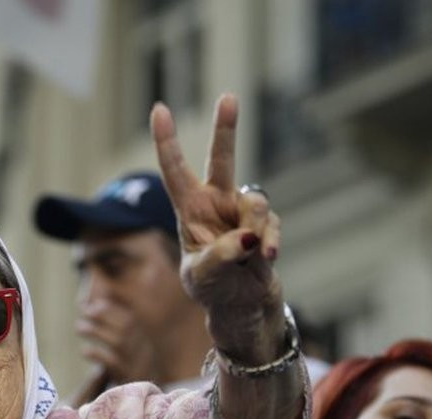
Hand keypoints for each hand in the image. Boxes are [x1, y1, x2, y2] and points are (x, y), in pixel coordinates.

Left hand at [76, 298, 158, 385]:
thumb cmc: (127, 369)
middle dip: (103, 315)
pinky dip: (97, 354)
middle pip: (125, 326)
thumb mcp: (126, 347)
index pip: (129, 317)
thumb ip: (113, 329)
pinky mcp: (129, 378)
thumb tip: (89, 306)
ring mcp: (137, 363)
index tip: (92, 306)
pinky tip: (85, 351)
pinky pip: (113, 363)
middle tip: (84, 313)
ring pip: (119, 342)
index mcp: (143, 338)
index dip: (110, 309)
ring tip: (80, 328)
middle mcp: (143, 348)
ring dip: (96, 331)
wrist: (141, 399)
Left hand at [151, 96, 284, 363]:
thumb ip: (220, 256)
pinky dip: (270, 242)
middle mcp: (216, 204)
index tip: (159, 108)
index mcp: (189, 209)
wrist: (241, 307)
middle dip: (226, 129)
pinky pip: (271, 226)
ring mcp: (243, 213)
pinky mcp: (267, 227)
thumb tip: (248, 237)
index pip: (174, 171)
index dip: (167, 141)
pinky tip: (266, 257)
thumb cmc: (211, 289)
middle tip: (228, 97)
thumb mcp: (202, 276)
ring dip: (254, 227)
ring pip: (254, 203)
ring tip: (252, 255)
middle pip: (222, 159)